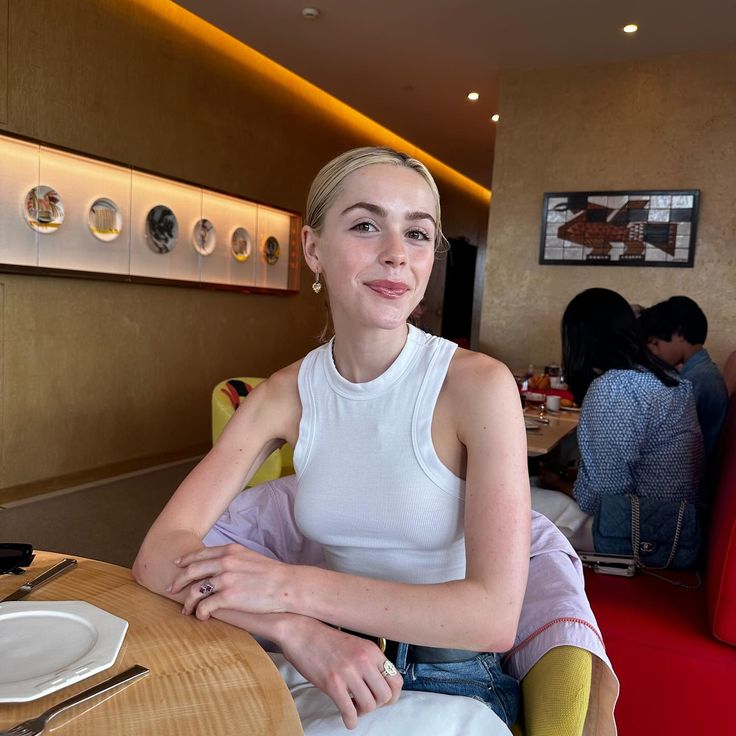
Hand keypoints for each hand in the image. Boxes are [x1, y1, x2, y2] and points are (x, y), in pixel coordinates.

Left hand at [169, 543, 289, 618]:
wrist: (286, 585)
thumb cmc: (272, 574)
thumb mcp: (250, 557)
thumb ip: (234, 558)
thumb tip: (221, 563)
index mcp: (230, 551)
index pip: (201, 554)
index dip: (186, 560)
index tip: (177, 565)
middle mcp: (225, 562)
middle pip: (192, 570)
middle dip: (179, 580)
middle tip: (171, 589)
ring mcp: (226, 579)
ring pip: (195, 590)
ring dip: (187, 602)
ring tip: (186, 610)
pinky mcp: (228, 597)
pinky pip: (205, 606)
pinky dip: (200, 612)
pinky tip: (201, 617)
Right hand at [280, 618, 402, 729]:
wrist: (300, 633)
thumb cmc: (326, 640)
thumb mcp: (355, 645)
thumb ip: (369, 662)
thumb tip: (379, 685)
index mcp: (372, 651)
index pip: (396, 680)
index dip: (392, 695)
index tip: (384, 700)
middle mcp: (364, 660)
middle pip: (385, 696)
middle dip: (377, 705)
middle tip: (365, 703)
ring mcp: (348, 672)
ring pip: (370, 705)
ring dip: (362, 712)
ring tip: (354, 707)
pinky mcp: (332, 684)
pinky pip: (349, 711)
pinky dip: (350, 720)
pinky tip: (347, 718)